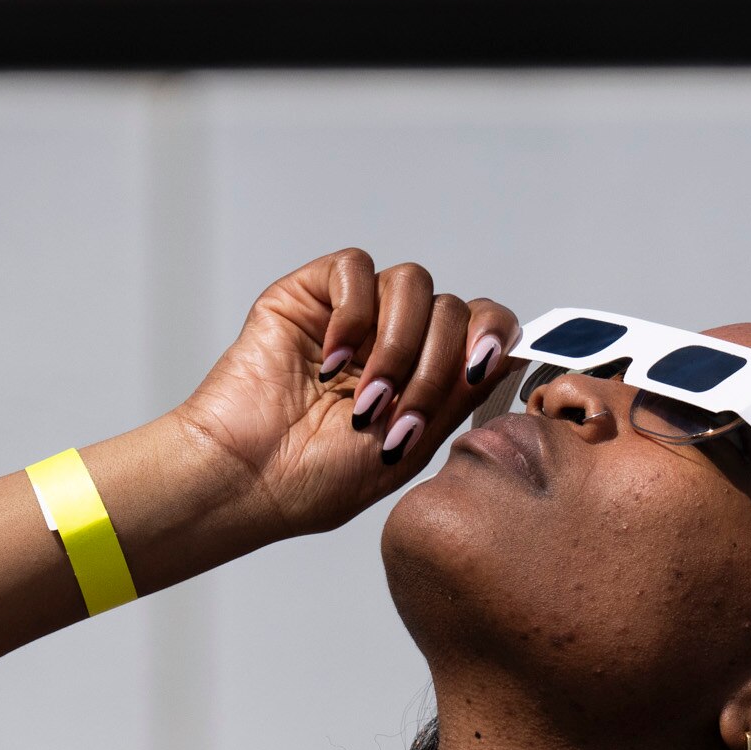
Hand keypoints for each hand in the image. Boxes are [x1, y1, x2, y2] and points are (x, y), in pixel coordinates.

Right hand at [168, 249, 520, 544]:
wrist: (247, 480)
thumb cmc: (316, 480)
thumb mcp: (410, 448)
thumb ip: (458, 397)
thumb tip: (503, 354)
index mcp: (426, 375)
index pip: (483, 326)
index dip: (493, 335)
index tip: (481, 366)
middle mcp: (396, 338)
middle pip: (452, 309)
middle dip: (434, 367)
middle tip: (397, 415)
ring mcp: (355, 315)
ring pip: (412, 284)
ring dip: (397, 345)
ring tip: (362, 397)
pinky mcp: (311, 294)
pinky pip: (356, 269)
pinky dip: (353, 314)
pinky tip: (330, 360)